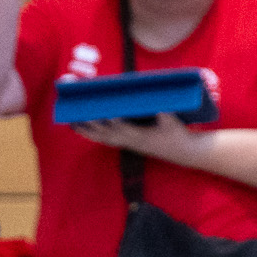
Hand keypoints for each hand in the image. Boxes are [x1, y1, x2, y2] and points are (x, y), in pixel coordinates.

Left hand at [71, 113, 194, 162]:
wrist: (183, 152)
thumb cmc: (178, 134)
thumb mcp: (173, 122)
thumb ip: (164, 113)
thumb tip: (155, 103)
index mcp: (142, 137)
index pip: (125, 130)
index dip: (115, 123)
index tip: (104, 115)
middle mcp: (132, 143)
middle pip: (107, 135)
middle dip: (92, 126)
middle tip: (76, 117)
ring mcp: (130, 145)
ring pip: (105, 139)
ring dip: (88, 132)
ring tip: (73, 123)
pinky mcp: (130, 144)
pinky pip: (109, 140)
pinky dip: (96, 134)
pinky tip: (86, 129)